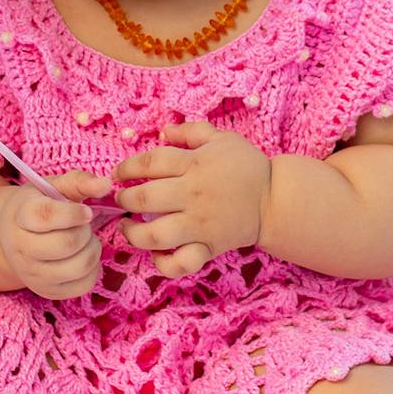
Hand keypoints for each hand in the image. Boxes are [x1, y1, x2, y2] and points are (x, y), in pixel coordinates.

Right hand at [0, 170, 111, 299]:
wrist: (15, 237)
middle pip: (67, 243)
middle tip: (82, 224)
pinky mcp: (48, 292)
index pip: (46, 217)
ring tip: (84, 239)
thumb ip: (79, 181)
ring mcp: (33, 275)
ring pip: (79, 266)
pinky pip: (85, 284)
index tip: (86, 211)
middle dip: (85, 230)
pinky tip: (82, 255)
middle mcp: (21, 249)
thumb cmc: (40, 206)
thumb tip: (105, 184)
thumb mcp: (53, 187)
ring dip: (92, 249)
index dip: (73, 213)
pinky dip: (93, 268)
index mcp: (20, 216)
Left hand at [112, 121, 271, 277]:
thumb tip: (164, 130)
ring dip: (133, 233)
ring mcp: (199, 225)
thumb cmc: (246, 166)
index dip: (127, 168)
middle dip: (124, 199)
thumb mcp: (221, 138)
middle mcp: (193, 195)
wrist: (275, 200)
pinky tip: (155, 253)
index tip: (118, 174)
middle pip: (145, 198)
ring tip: (126, 228)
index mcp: (195, 165)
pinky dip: (164, 263)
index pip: (150, 163)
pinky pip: (181, 263)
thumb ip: (191, 131)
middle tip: (120, 199)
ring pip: (155, 234)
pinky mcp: (208, 247)